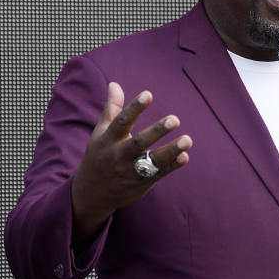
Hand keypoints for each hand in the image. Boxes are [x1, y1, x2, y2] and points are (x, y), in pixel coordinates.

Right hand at [70, 82, 191, 242]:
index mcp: (108, 140)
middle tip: (175, 119)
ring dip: (171, 151)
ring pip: (152, 161)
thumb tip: (115, 83)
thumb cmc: (99, 156)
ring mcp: (130, 171)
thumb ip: (111, 109)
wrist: (91, 194)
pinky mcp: (141, 184)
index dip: (134, 108)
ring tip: (188, 140)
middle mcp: (119, 155)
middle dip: (156, 131)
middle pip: (138, 143)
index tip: (148, 94)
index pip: (121, 122)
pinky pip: (159, 174)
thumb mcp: (101, 133)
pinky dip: (172, 166)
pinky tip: (184, 156)